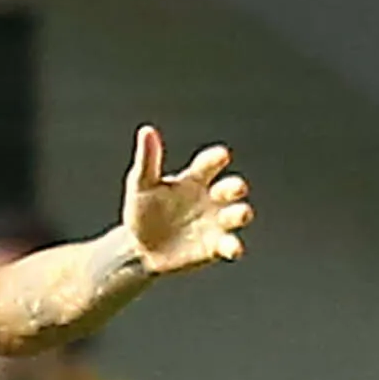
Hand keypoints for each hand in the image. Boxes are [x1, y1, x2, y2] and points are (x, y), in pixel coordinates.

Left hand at [119, 127, 252, 278]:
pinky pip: (229, 245)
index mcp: (194, 179)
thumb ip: (147, 159)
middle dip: (236, 187)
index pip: (209, 164)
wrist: (138, 248)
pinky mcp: (214, 247)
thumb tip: (147, 131)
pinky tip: (234, 248)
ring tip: (240, 213)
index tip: (223, 156)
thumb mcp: (141, 184)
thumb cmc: (142, 209)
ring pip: (236, 215)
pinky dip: (234, 247)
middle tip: (237, 188)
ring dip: (241, 213)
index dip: (217, 159)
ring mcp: (214, 223)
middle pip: (231, 188)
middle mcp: (210, 199)